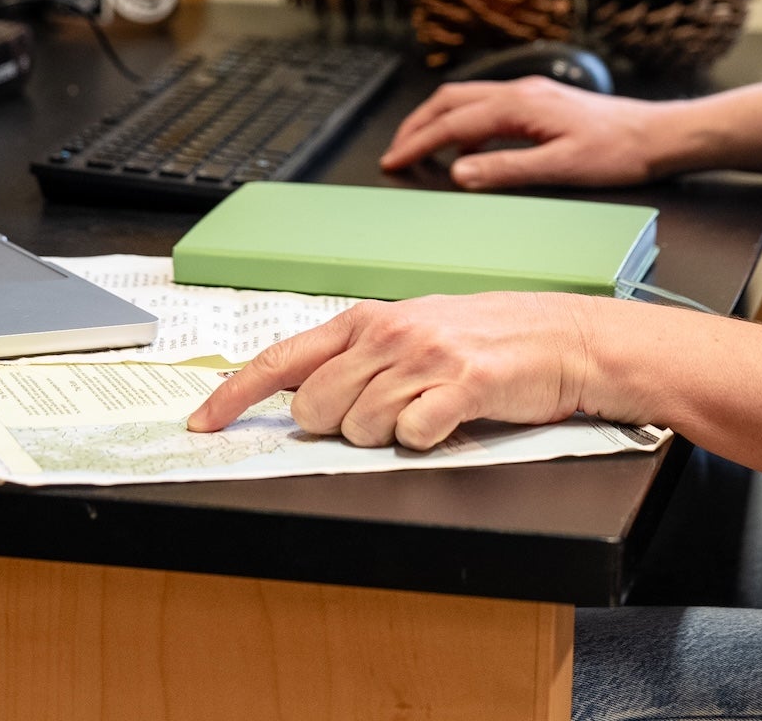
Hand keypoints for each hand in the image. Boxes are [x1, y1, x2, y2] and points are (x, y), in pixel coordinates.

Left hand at [185, 292, 600, 449]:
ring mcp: (423, 358)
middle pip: (314, 409)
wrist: (559, 338)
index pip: (279, 359)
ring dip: (388, 436)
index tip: (202, 424)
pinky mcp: (460, 386)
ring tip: (424, 410)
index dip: (233, 396)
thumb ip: (354, 359)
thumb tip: (300, 397)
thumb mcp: (409, 333)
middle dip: (337, 427)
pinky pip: (411, 436)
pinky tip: (448, 419)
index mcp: (365, 319)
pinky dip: (425, 441)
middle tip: (384, 413)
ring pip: (360, 429)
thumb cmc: (482, 339)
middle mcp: (387, 334)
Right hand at [378, 77, 668, 188]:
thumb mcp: (560, 168)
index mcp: (520, 105)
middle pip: (451, 100)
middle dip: (417, 125)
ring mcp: (530, 92)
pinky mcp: (540, 100)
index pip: (453, 123)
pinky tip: (467, 147)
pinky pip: (487, 104)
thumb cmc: (617, 151)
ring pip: (467, 98)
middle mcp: (520, 91)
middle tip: (395, 153)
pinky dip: (463, 122)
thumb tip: (458, 172)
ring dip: (437, 120)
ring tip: (419, 147)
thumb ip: (506, 169)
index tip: (394, 161)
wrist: (656, 134)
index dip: (418, 143)